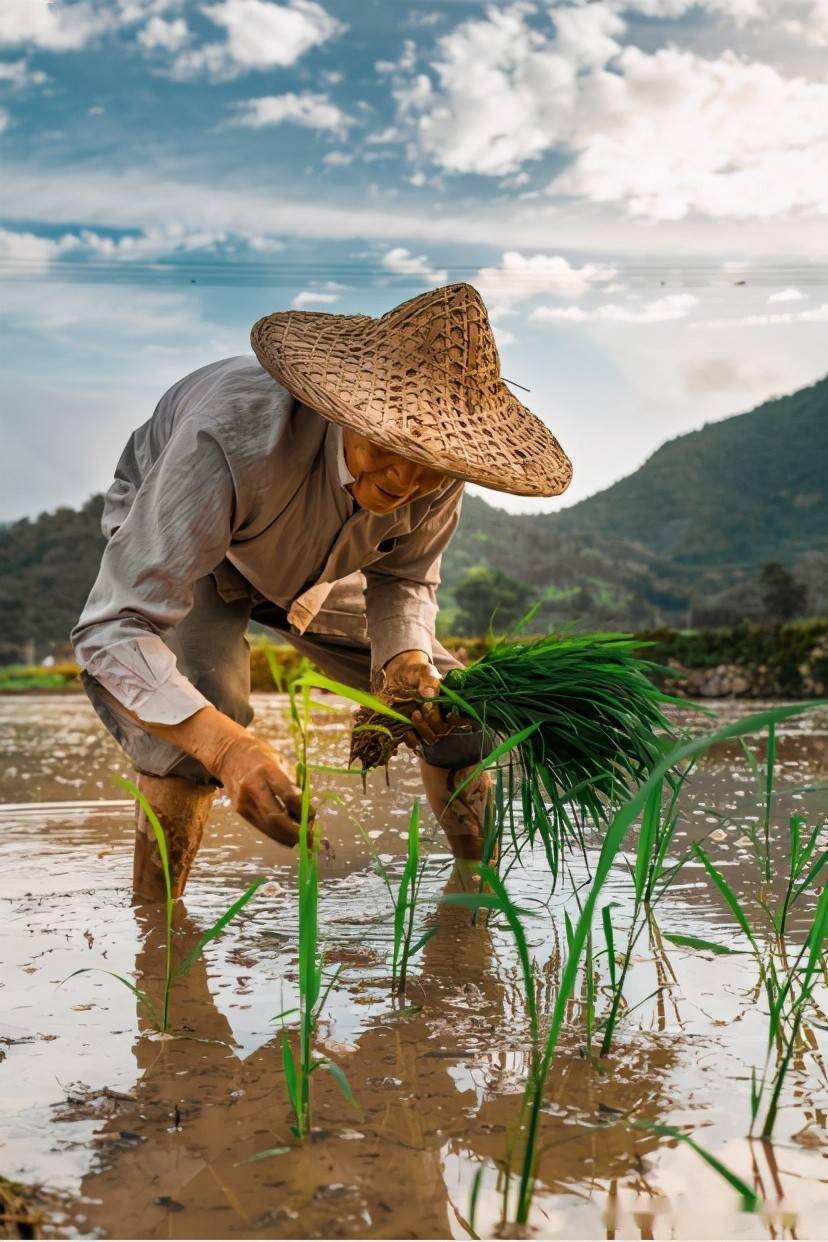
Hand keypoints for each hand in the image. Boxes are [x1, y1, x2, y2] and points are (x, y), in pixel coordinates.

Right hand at [145, 706, 313, 848]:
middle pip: (275, 817)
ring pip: (268, 827)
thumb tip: (307, 811)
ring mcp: (244, 801)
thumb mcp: (281, 761)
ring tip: (303, 840)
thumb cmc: (261, 756)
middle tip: (311, 838)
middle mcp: (253, 787)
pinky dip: (277, 835)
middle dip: (295, 831)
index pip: (287, 794)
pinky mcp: (240, 811)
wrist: (229, 755)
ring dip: (287, 837)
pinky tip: (288, 837)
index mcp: (267, 770)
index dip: (302, 809)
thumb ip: (294, 784)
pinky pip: (261, 827)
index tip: (312, 815)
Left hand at [379, 649, 452, 751]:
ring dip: (423, 730)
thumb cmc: (414, 672)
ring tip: (414, 713)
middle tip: (423, 708)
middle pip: (443, 730)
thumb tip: (429, 694)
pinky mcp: (409, 730)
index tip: (449, 713)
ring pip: (430, 738)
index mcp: (447, 704)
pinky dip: (411, 739)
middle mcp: (438, 717)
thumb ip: (429, 679)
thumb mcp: (423, 671)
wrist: (395, 674)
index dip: (456, 720)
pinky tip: (406, 728)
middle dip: (434, 721)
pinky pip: (414, 743)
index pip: (459, 719)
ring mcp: (424, 725)